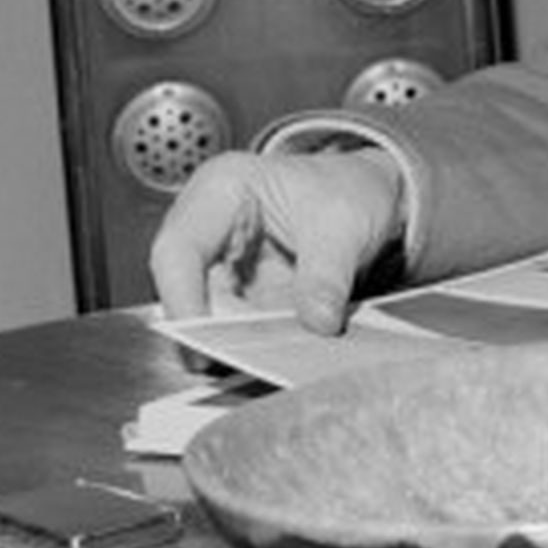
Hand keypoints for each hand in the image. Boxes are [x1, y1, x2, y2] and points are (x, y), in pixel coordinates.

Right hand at [148, 148, 405, 334]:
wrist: (369, 193)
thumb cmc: (348, 187)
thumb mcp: (347, 223)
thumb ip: (329, 274)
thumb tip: (318, 323)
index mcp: (221, 188)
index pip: (178, 250)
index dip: (183, 300)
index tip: (206, 344)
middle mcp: (209, 226)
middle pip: (187, 290)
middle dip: (215, 330)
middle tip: (252, 359)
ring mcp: (221, 262)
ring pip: (208, 315)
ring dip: (238, 341)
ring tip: (277, 357)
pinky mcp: (239, 292)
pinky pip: (236, 326)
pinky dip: (256, 342)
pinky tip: (284, 352)